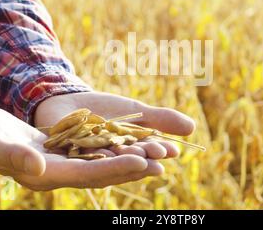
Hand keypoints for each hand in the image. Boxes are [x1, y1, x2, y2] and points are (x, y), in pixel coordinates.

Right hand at [0, 106, 163, 189]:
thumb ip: (15, 156)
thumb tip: (38, 167)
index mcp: (45, 175)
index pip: (86, 175)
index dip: (114, 169)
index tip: (141, 162)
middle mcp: (59, 173)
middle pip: (102, 172)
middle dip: (131, 168)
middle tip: (161, 164)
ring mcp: (64, 163)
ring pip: (103, 163)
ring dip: (129, 159)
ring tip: (157, 156)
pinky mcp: (66, 152)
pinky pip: (96, 152)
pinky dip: (116, 148)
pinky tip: (133, 142)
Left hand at [34, 91, 195, 158]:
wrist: (69, 102)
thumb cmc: (105, 109)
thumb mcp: (136, 111)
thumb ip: (161, 119)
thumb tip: (193, 127)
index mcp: (130, 151)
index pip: (148, 153)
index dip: (160, 151)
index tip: (172, 150)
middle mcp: (113, 159)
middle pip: (131, 159)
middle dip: (145, 157)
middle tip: (158, 154)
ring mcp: (91, 158)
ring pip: (109, 159)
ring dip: (124, 158)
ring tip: (138, 155)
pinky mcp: (71, 154)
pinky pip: (83, 153)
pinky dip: (95, 152)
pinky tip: (106, 151)